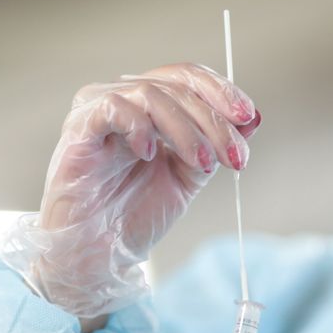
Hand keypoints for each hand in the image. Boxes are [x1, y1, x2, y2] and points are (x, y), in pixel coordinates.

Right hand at [2, 63, 260, 318]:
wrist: (99, 253)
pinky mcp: (78, 129)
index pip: (189, 79)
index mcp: (151, 107)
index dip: (222, 92)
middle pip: (177, 86)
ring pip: (151, 94)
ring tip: (203, 164)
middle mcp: (125, 101)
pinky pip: (112, 107)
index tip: (249, 117)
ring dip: (187, 130)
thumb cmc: (134, 215)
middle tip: (234, 156)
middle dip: (214, 121)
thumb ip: (215, 145)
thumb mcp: (189, 176)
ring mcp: (99, 111)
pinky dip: (139, 126)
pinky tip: (152, 154)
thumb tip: (253, 119)